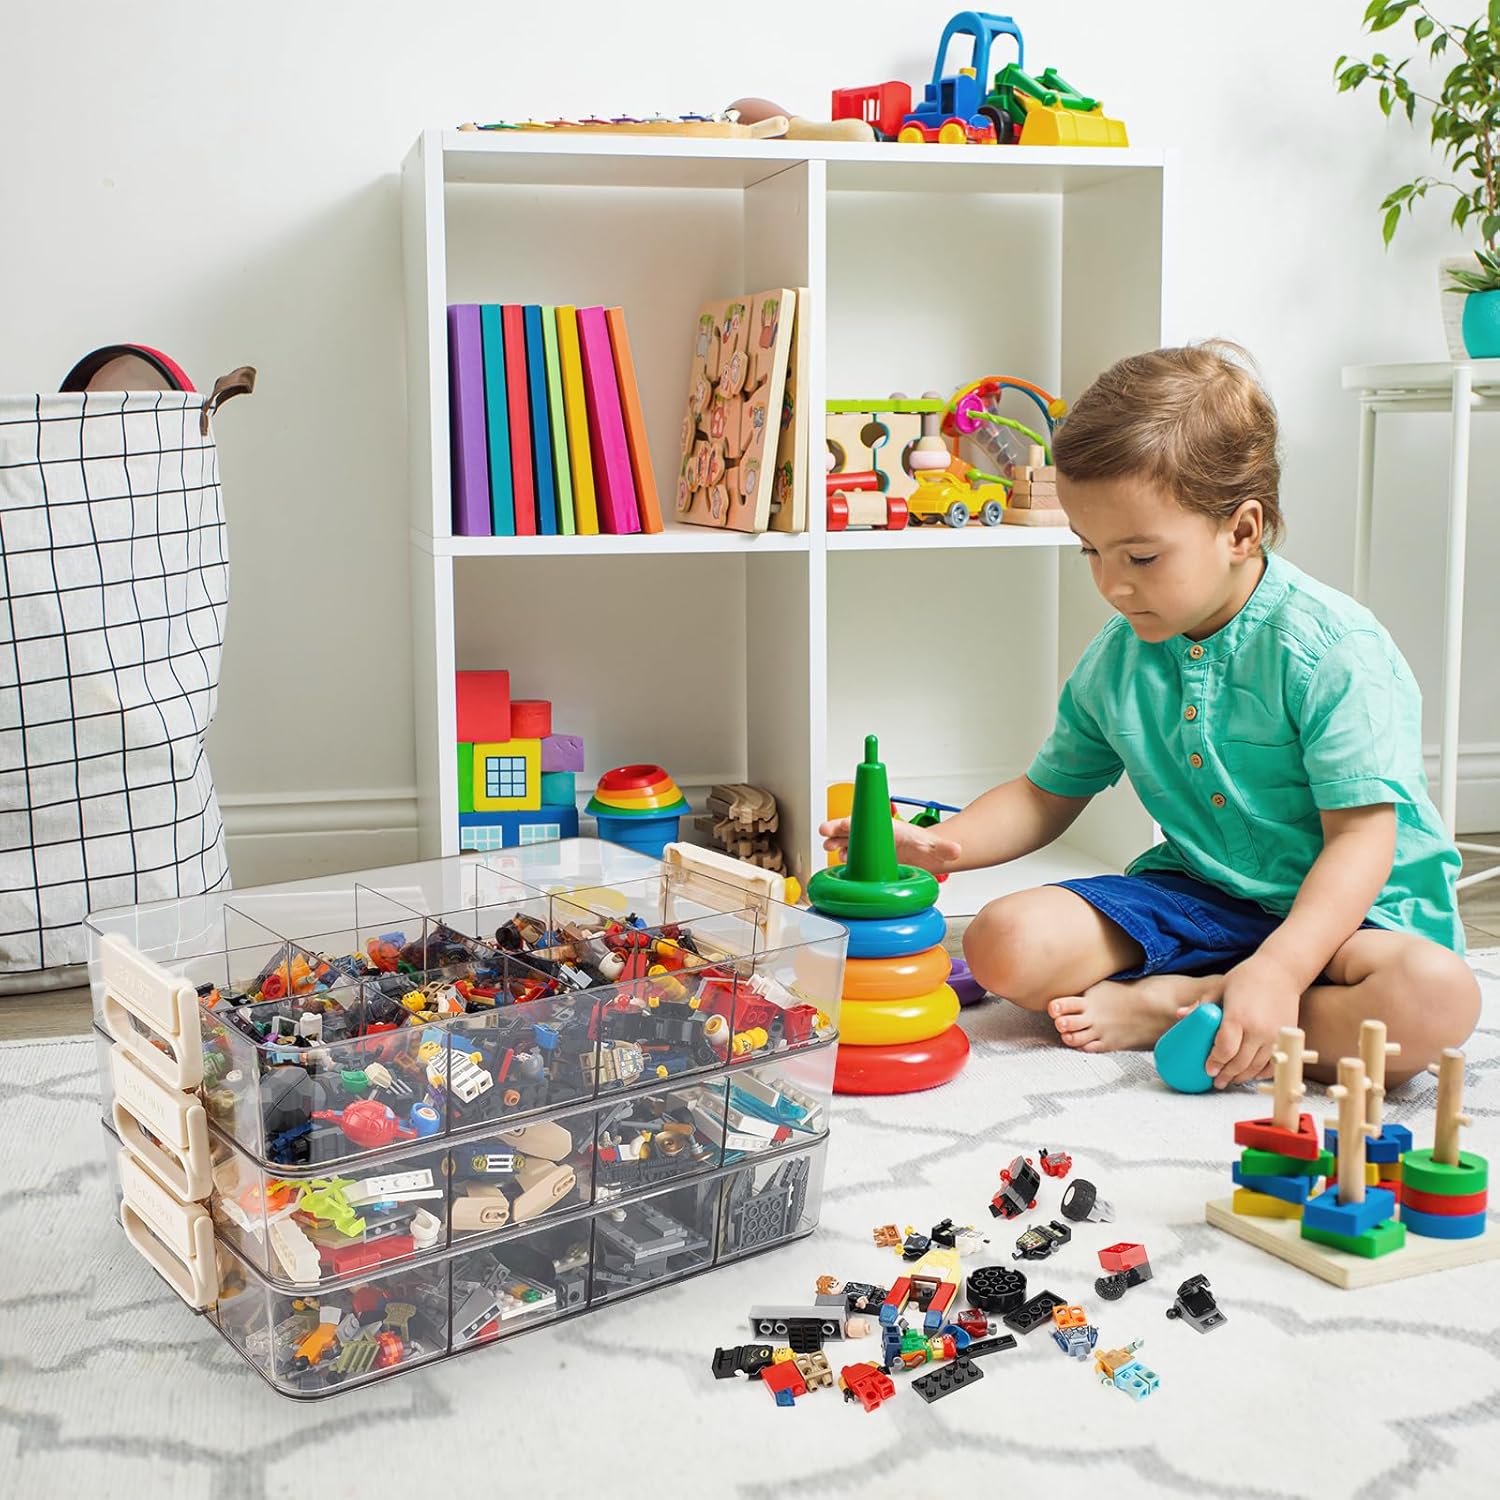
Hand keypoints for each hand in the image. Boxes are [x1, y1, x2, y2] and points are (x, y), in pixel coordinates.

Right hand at [818, 816, 960, 873]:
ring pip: (847, 840)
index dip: (851, 823)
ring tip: (828, 846)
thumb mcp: (935, 847)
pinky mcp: (868, 857)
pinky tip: (838, 860)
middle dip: (836, 829)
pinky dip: (842, 855)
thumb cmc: (926, 846)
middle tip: (825, 831)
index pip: (866, 822)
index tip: (839, 824)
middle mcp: (875, 834)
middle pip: (852, 829)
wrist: (925, 854)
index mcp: (888, 828)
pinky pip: (850, 854)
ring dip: (836, 842)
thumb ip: (945, 848)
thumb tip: (956, 850)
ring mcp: (870, 845)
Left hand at [1177, 956, 1302, 1089]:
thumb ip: (1200, 1005)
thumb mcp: (1220, 987)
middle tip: (1216, 1081)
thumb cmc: (1247, 977)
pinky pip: (1273, 1064)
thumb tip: (1180, 1015)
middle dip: (1226, 1075)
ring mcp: (1274, 1036)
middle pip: (1239, 1063)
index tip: (1207, 1070)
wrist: (1282, 971)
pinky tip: (1251, 1074)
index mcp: (1238, 1017)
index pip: (1224, 1049)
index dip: (1215, 1063)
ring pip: (1256, 1067)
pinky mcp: (1286, 1038)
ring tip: (1230, 1080)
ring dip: (1242, 1076)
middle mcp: (1258, 1030)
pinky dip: (1262, 1073)